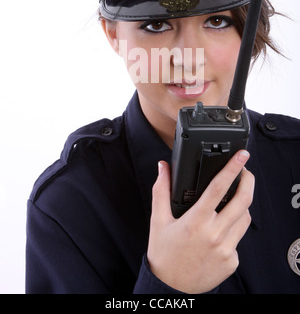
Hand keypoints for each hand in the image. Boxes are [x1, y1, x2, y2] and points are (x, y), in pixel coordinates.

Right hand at [147, 150, 253, 293]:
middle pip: (243, 201)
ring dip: (241, 206)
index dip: (232, 168)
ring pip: (244, 219)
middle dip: (248, 181)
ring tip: (230, 201)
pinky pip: (238, 238)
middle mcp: (214, 234)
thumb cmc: (163, 254)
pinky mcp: (232, 261)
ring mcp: (226, 249)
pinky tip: (220, 231)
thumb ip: (161, 190)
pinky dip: (232, 230)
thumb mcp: (158, 220)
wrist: (171, 287)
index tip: (241, 156)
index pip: (218, 188)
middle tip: (246, 171)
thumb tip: (162, 168)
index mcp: (196, 221)